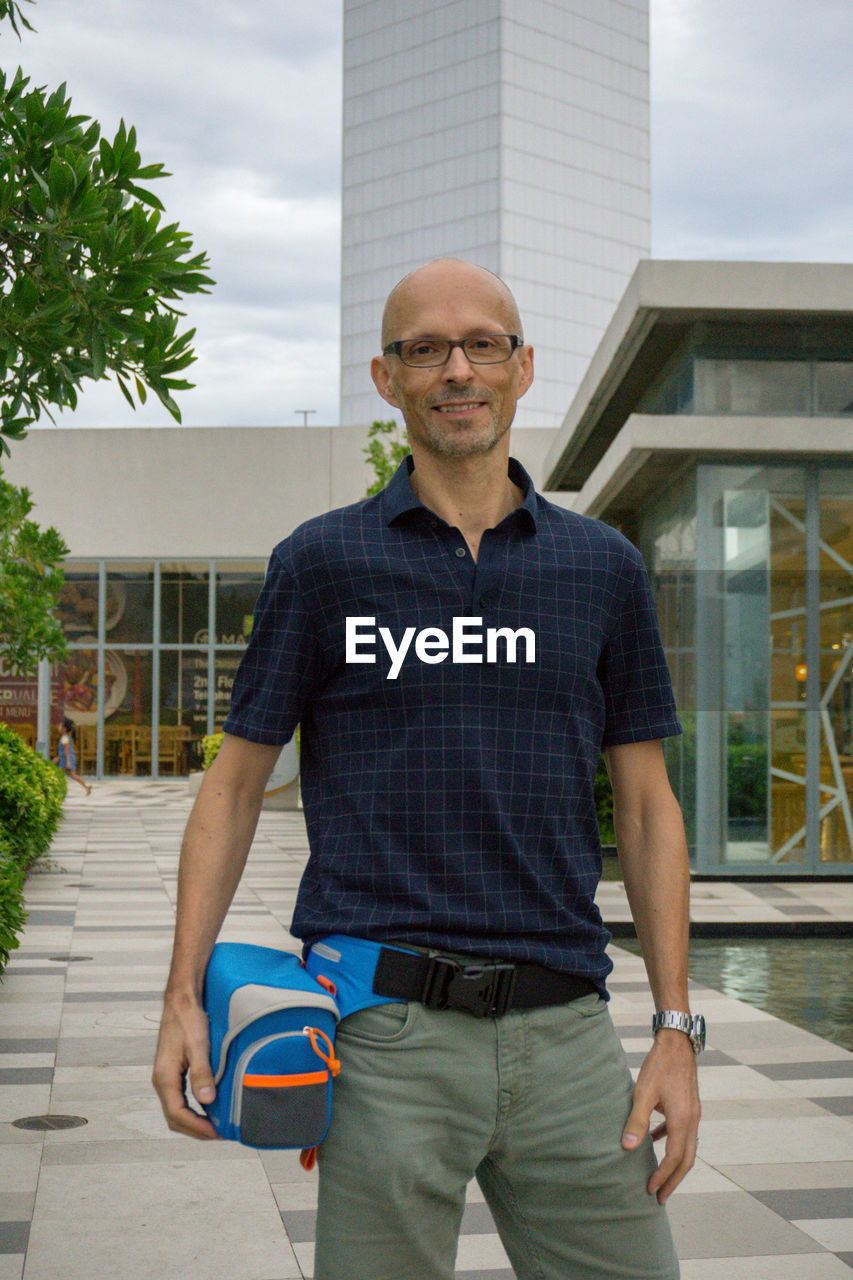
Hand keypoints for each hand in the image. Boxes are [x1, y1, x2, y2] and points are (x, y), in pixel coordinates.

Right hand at [152, 992, 219, 1139]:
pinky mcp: (173, 1072)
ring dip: (194, 1121)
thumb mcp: (198, 1045)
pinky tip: (209, 1107)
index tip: (216, 1133)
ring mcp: (167, 1077)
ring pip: (177, 1110)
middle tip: (220, 1133)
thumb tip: (207, 1101)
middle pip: (175, 1117)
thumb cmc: (188, 1019)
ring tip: (216, 1125)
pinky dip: (193, 1109)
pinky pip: (180, 1099)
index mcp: (164, 1078)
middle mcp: (162, 1081)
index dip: (196, 1127)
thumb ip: (201, 1073)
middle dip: (195, 1129)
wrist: (181, 1000)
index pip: (176, 1115)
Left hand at [621, 1030, 700, 1202]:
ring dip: (673, 1164)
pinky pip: (681, 1132)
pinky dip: (670, 1142)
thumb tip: (627, 1148)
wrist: (676, 1043)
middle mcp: (692, 1120)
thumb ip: (637, 1121)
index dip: (663, 1176)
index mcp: (682, 1120)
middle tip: (660, 1197)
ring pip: (686, 1147)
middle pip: (686, 1159)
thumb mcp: (643, 1093)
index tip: (650, 1190)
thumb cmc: (659, 1066)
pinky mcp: (688, 1107)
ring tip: (658, 1177)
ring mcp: (692, 1113)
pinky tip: (653, 1142)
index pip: (674, 1158)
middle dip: (673, 1180)